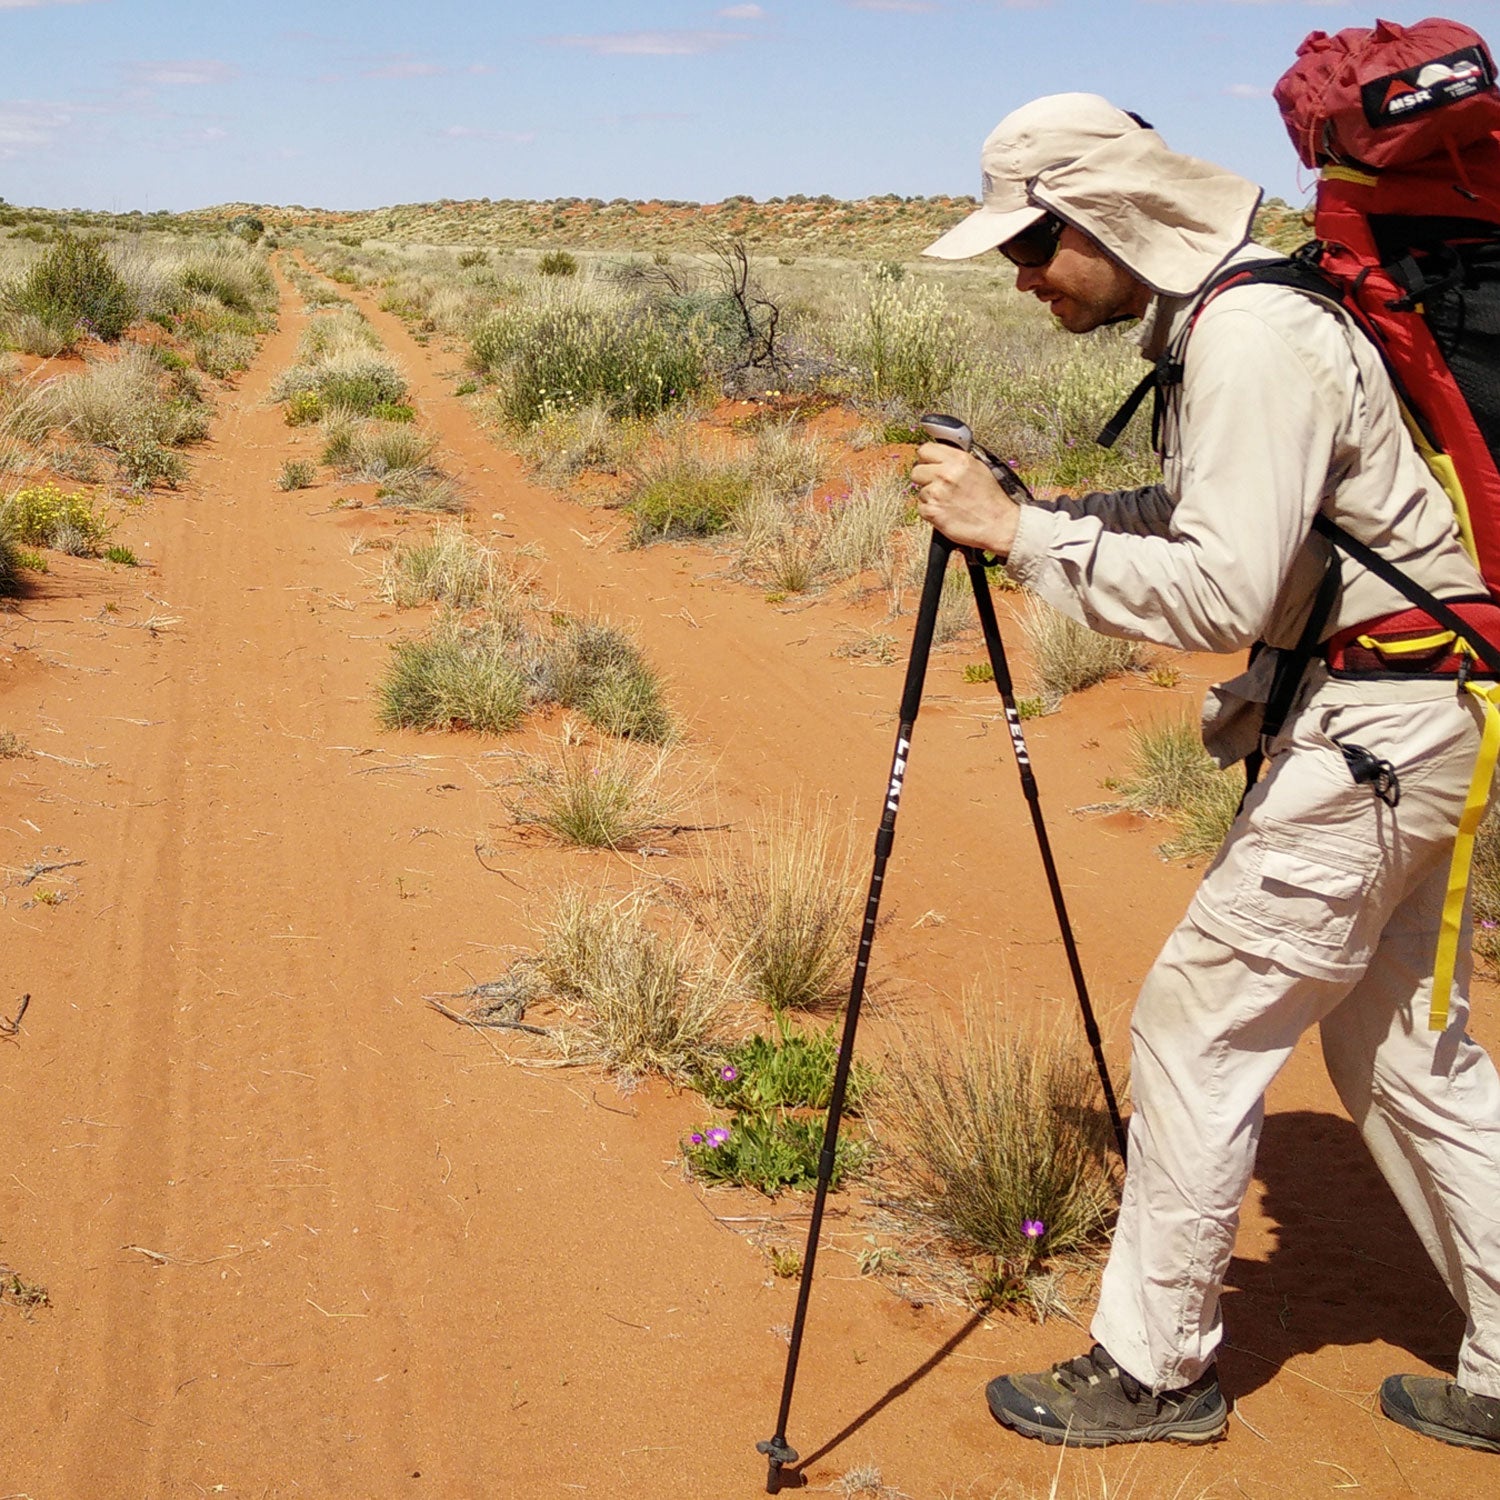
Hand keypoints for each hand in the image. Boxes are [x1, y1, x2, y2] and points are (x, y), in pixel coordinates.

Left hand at [910, 442, 1020, 557]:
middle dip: (925, 478)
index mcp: (959, 460)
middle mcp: (946, 474)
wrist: (999, 524)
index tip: (929, 464)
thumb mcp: (979, 468)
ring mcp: (937, 493)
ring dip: (930, 497)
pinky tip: (946, 512)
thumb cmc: (991, 499)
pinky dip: (931, 512)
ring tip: (949, 502)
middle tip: (937, 486)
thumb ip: (957, 460)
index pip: (925, 450)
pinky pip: (921, 508)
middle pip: (916, 471)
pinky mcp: (932, 511)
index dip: (926, 459)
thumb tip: (940, 457)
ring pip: (920, 491)